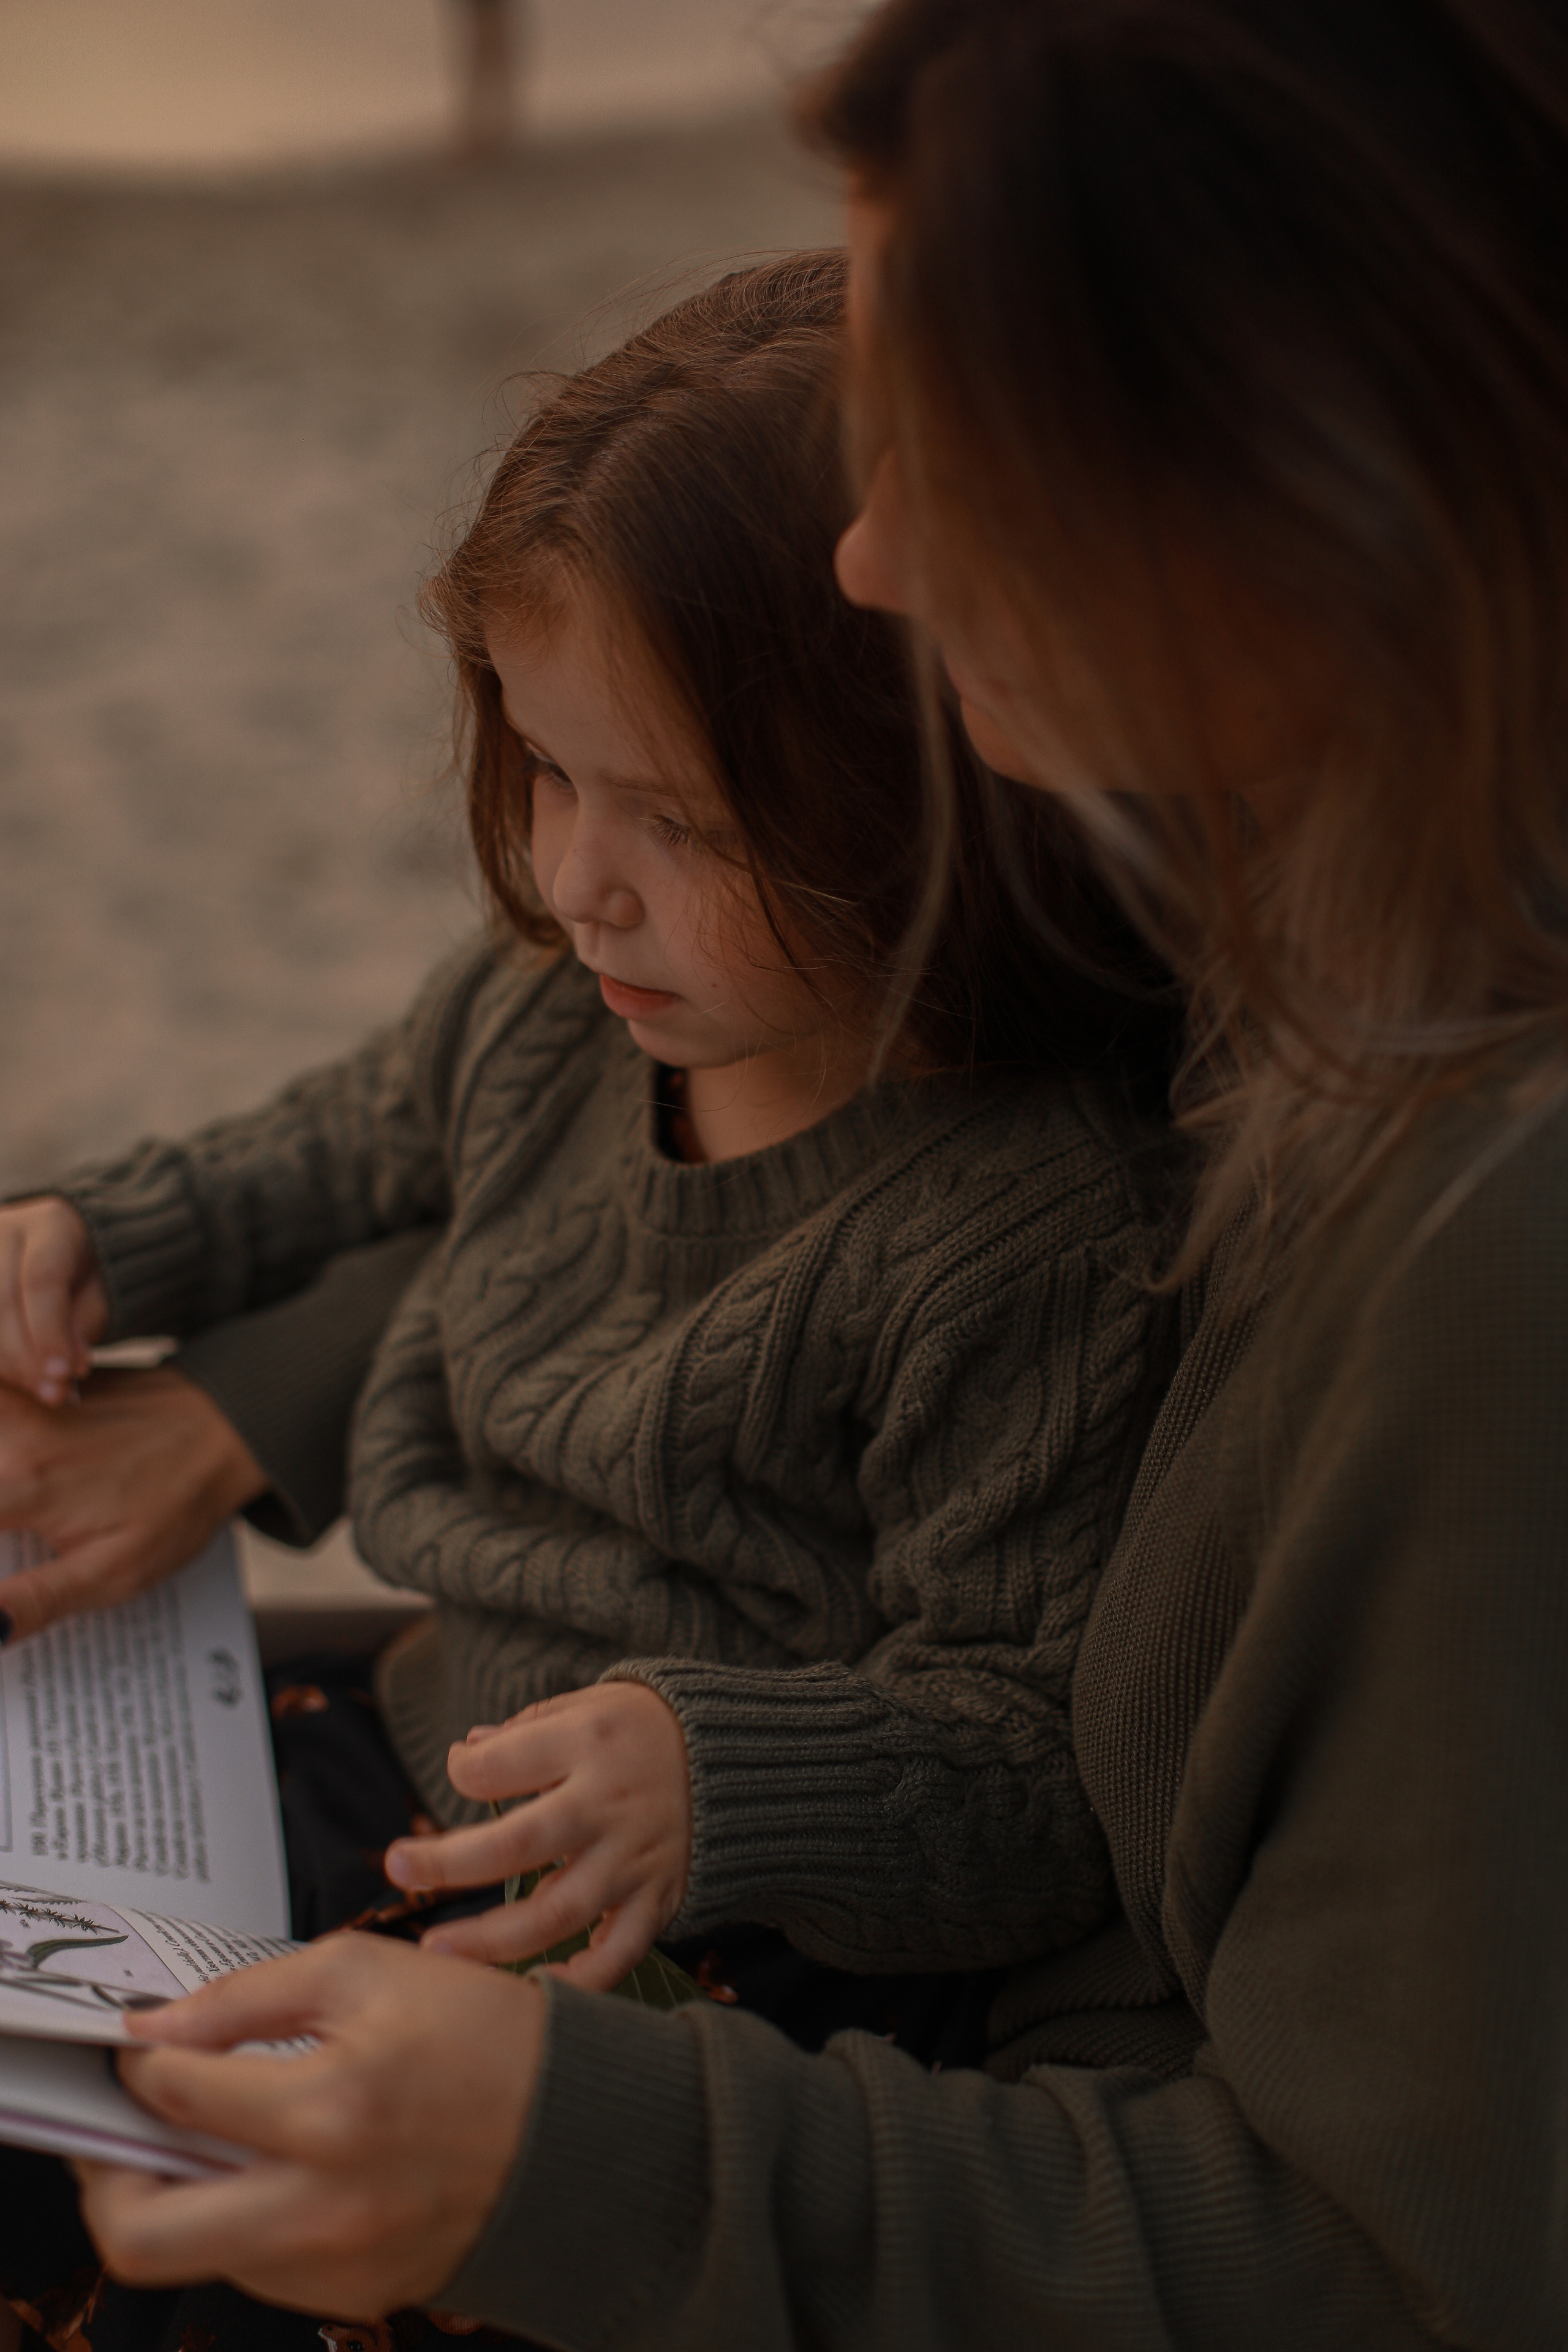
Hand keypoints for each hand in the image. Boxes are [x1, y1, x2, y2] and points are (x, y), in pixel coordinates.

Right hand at [0, 1198, 105, 1403]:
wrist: (59, 1244)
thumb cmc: (82, 1273)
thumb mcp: (97, 1293)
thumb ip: (81, 1324)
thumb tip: (67, 1371)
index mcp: (51, 1224)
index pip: (41, 1280)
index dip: (49, 1332)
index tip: (65, 1374)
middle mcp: (5, 1229)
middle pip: (3, 1299)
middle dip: (26, 1357)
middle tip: (53, 1394)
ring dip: (5, 1363)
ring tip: (39, 1390)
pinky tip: (13, 1377)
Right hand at [0, 1366, 267, 1641]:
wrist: (227, 1426)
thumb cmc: (178, 1501)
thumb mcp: (117, 1569)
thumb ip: (37, 1599)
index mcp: (20, 1486)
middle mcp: (9, 1434)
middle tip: (9, 1532)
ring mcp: (18, 1399)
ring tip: (10, 1519)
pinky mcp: (30, 1384)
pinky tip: (10, 1464)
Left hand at [75, 1935, 543, 2316]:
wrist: (584, 2130)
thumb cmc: (489, 2038)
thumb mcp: (370, 1974)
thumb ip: (252, 1993)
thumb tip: (162, 2025)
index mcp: (331, 2110)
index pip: (176, 2096)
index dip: (140, 2060)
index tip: (143, 2044)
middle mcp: (323, 2206)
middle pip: (142, 2233)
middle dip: (106, 2174)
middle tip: (121, 2127)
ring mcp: (336, 2266)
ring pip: (192, 2258)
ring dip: (174, 2199)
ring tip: (199, 2140)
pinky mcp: (353, 2297)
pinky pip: (255, 2271)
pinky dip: (239, 2220)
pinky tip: (268, 2168)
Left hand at [384, 1682, 691, 1992]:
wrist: (740, 1758)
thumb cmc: (646, 1729)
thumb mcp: (587, 1706)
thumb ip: (525, 1732)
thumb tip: (465, 1756)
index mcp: (589, 1742)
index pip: (498, 1768)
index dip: (462, 1772)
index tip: (458, 1774)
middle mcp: (610, 1803)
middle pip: (517, 1844)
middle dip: (448, 1863)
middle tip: (397, 1868)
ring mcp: (635, 1858)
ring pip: (557, 1913)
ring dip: (491, 1940)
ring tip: (438, 1952)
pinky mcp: (658, 1899)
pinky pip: (618, 1955)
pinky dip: (578, 1982)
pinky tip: (533, 1993)